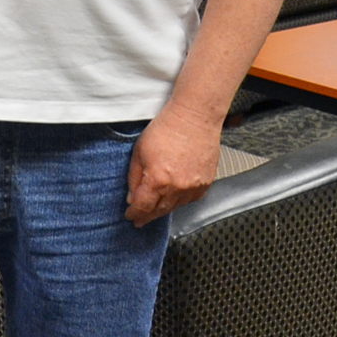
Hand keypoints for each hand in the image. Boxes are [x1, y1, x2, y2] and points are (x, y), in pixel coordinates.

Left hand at [124, 102, 219, 227]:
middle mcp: (177, 188)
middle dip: (148, 216)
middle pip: (159, 211)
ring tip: (156, 207)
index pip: (143, 207)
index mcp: (158, 180)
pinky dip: (181, 200)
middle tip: (141, 219)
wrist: (195, 118)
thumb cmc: (167, 128)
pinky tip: (175, 196)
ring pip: (176, 207)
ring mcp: (194, 187)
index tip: (130, 216)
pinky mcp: (206, 183)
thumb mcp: (139, 150)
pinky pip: (191, 199)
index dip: (134, 214)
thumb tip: (133, 197)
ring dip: (164, 208)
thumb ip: (134, 177)